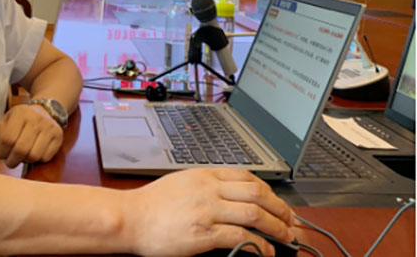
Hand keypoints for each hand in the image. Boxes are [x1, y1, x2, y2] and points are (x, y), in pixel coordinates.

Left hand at [0, 104, 63, 166]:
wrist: (44, 111)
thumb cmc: (21, 121)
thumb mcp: (7, 121)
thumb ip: (0, 134)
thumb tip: (1, 151)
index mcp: (20, 113)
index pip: (7, 139)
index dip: (2, 152)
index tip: (2, 155)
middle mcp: (36, 118)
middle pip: (21, 149)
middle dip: (12, 161)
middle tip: (10, 162)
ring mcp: (49, 126)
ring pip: (34, 156)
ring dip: (25, 161)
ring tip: (23, 156)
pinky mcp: (58, 135)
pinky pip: (46, 157)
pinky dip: (38, 160)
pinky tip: (34, 152)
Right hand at [126, 168, 294, 256]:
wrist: (131, 217)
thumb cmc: (152, 203)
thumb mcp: (183, 182)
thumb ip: (207, 185)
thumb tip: (230, 195)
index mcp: (205, 174)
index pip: (246, 176)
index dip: (268, 190)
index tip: (278, 201)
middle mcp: (209, 189)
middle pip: (256, 192)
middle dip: (279, 207)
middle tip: (291, 220)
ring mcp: (208, 210)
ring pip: (254, 213)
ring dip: (276, 226)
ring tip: (287, 236)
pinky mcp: (204, 233)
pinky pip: (240, 237)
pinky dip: (259, 245)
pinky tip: (267, 251)